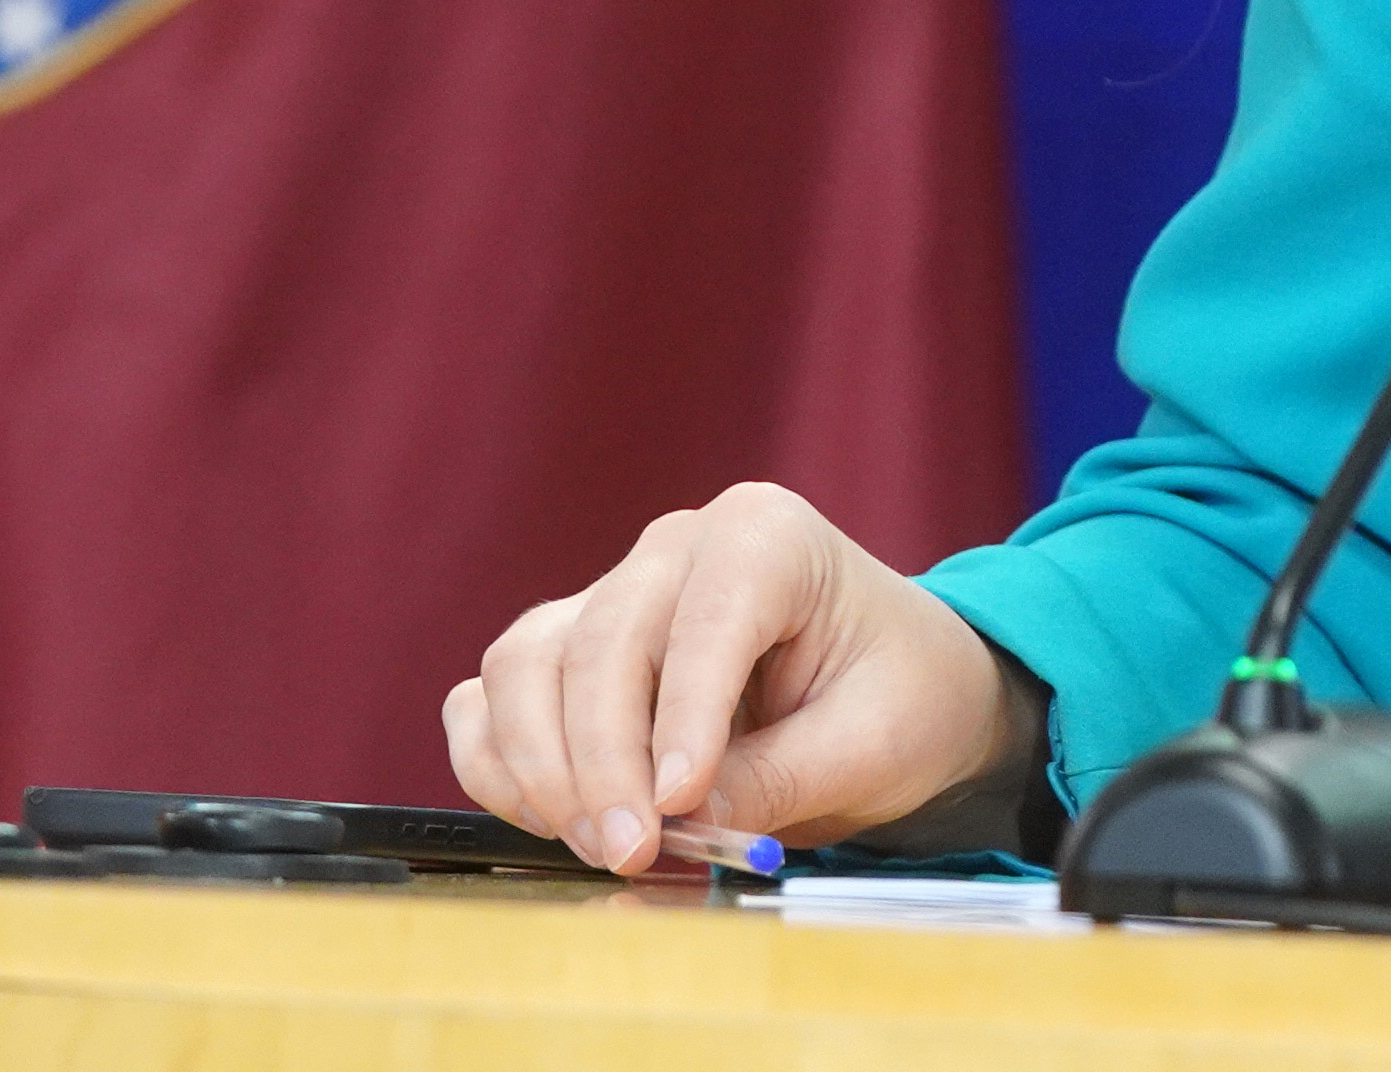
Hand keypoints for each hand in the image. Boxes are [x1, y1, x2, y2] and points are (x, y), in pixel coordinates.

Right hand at [443, 479, 1026, 871]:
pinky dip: (498, 763)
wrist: (895, 688)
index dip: (683, 714)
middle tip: (632, 854)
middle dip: (603, 765)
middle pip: (599, 646)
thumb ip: (778, 775)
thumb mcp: (872, 744)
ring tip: (602, 847)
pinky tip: (548, 821)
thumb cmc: (898, 695)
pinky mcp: (566, 654)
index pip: (705, 619)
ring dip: (542, 769)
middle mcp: (675, 549)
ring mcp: (610, 596)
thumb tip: (679, 813)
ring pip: (525, 667)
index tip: (680, 803)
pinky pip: (492, 698)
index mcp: (766, 536)